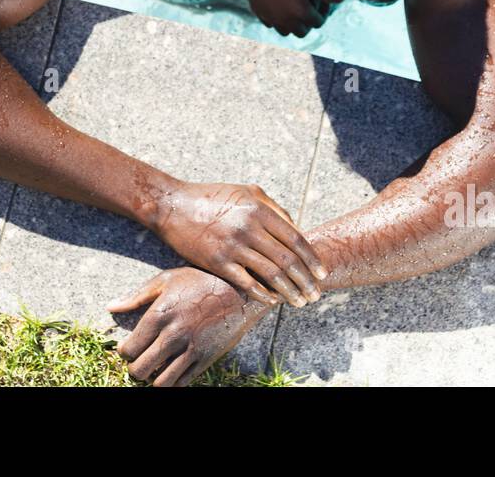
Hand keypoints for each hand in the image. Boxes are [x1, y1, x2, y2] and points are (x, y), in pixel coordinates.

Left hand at [107, 267, 270, 386]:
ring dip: (152, 379)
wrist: (238, 289)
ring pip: (160, 383)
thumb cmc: (199, 280)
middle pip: (140, 370)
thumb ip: (136, 296)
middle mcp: (173, 335)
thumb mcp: (166, 280)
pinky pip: (183, 383)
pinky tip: (171, 370)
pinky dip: (172, 382)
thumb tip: (111, 307)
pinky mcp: (206, 359)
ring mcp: (191, 350)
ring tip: (154, 369)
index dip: (124, 352)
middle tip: (138, 362)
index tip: (128, 348)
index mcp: (159, 315)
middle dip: (134, 369)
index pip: (129, 349)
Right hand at [149, 181, 325, 306]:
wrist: (172, 205)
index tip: (323, 273)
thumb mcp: (247, 192)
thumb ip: (273, 207)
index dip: (312, 258)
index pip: (295, 239)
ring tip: (300, 302)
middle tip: (316, 294)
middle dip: (306, 280)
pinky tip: (273, 301)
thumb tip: (295, 228)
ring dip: (289, 291)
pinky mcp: (216, 261)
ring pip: (271, 274)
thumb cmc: (212, 196)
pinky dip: (263, 294)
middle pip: (287, 260)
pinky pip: (246, 282)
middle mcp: (249, 227)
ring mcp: (233, 246)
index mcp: (259, 209)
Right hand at [239, 0, 341, 37]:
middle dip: (308, 22)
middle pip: (303, 32)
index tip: (322, 0)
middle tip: (309, 6)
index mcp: (302, 14)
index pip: (319, 22)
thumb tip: (341, 0)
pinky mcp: (260, 16)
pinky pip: (272, 24)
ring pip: (286, 32)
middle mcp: (287, 22)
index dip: (323, 11)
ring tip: (293, 8)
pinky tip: (279, 4)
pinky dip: (278, 19)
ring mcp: (272, 20)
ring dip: (292, 24)